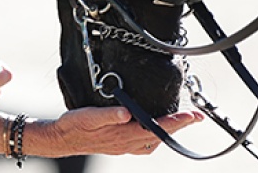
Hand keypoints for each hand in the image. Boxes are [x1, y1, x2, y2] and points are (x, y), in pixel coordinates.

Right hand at [45, 107, 203, 155]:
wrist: (61, 139)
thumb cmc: (74, 126)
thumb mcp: (88, 116)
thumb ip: (108, 114)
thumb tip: (127, 112)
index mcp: (123, 134)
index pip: (156, 128)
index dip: (176, 122)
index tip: (193, 115)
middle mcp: (127, 142)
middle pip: (160, 135)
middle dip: (179, 126)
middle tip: (196, 116)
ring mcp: (125, 146)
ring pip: (154, 141)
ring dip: (168, 132)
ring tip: (180, 122)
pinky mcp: (120, 145)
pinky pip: (144, 144)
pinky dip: (154, 137)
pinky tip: (152, 131)